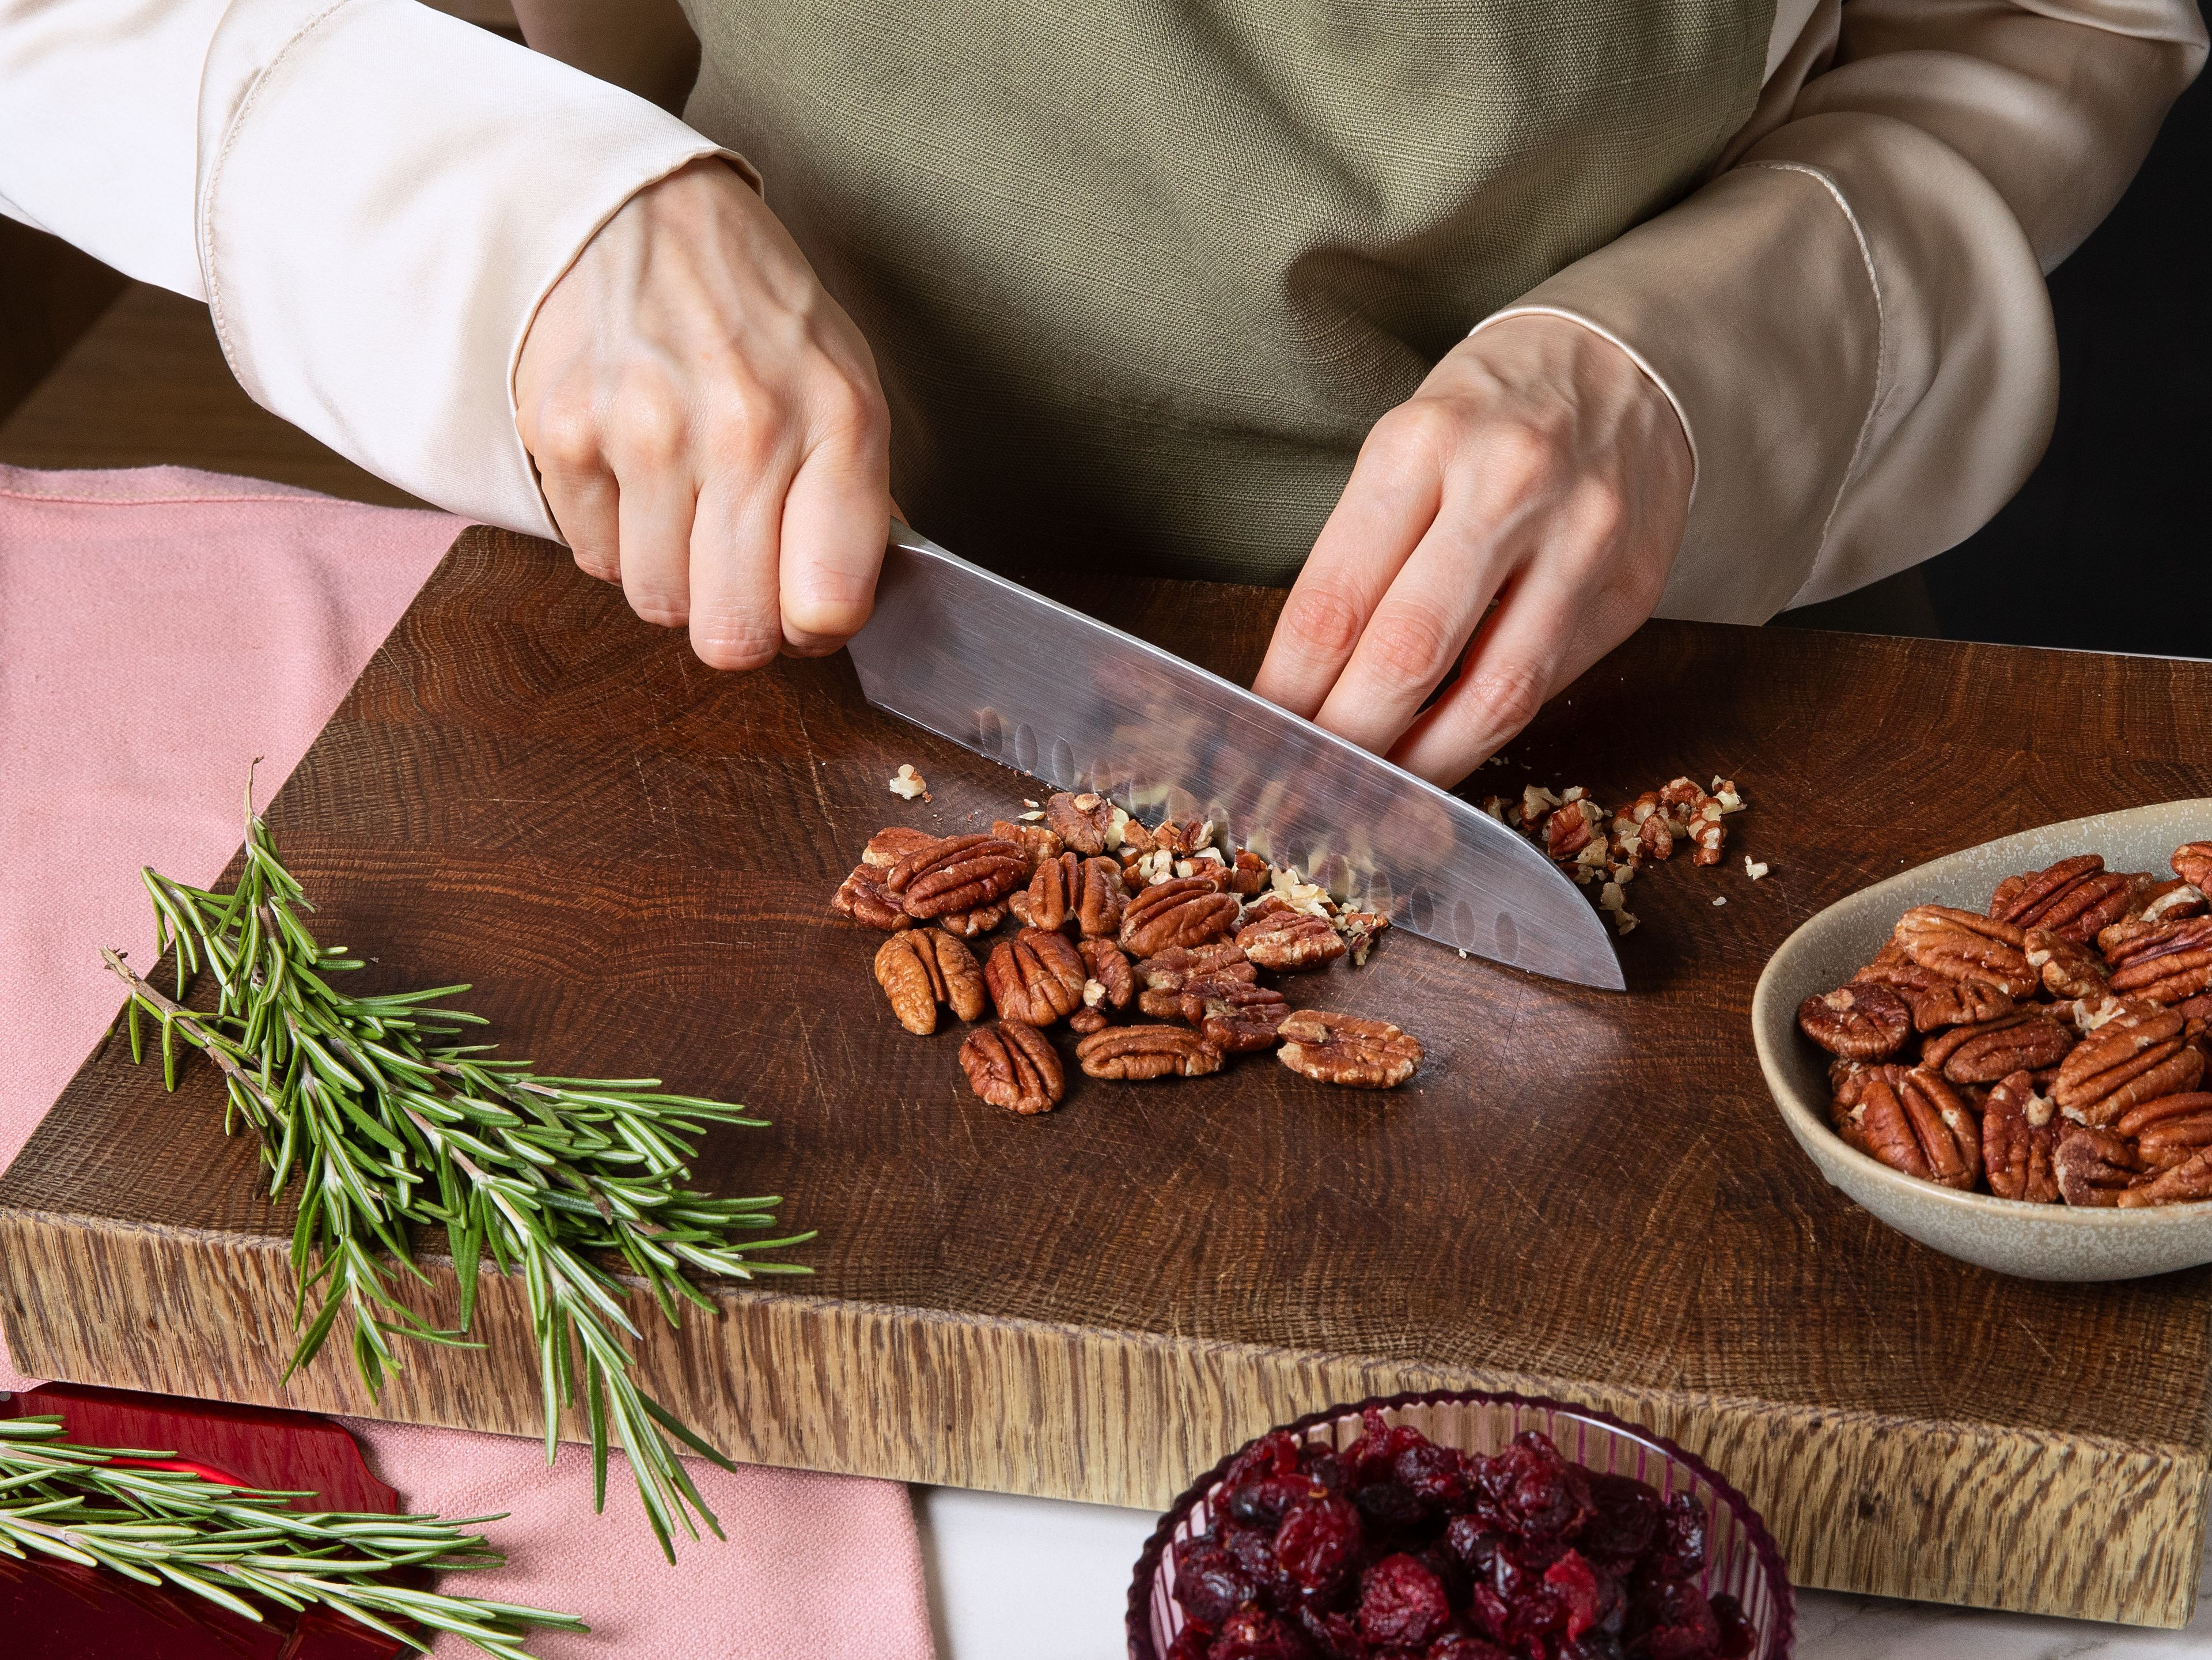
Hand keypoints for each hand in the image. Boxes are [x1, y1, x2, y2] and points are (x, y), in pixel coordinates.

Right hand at [514, 158, 890, 667]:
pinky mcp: (564, 433)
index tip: (805, 602)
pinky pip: (596, 559)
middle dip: (740, 622)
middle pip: (733, 632)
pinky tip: (637, 473)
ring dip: (674, 578)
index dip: (814, 627)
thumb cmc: (759, 315)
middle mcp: (744, 430)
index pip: (827, 606)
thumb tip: (839, 610)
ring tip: (688, 502)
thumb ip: (856, 504)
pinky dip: (618, 537)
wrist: (642, 212)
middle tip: (740, 571)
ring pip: (658, 604)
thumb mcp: (846, 387)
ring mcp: (644, 432)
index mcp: (836, 423)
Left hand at [1252, 315, 1690, 786]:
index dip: (1290, 690)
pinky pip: (1548, 687)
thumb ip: (1361, 561)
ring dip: (1423, 763)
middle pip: (1407, 655)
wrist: (1624, 366)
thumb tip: (1304, 690)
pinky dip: (1487, 732)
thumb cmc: (1486, 417)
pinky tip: (1446, 755)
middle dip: (1347, 741)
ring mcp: (1583, 540)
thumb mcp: (1403, 450)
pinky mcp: (1632, 589)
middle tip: (1306, 786)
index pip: (1333, 599)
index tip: (1261, 736)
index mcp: (1421, 443)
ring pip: (1493, 694)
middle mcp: (1508, 486)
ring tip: (1376, 798)